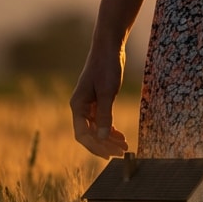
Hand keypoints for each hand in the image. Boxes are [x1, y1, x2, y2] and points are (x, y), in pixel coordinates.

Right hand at [69, 43, 128, 158]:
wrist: (109, 46)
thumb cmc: (106, 66)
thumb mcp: (107, 91)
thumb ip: (105, 115)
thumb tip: (103, 138)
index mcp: (77, 105)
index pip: (82, 134)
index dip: (95, 147)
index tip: (109, 154)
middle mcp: (80, 107)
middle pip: (90, 134)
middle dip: (105, 145)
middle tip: (121, 153)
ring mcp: (88, 104)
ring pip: (97, 128)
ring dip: (109, 138)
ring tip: (124, 146)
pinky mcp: (97, 99)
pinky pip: (101, 120)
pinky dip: (110, 128)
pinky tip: (120, 135)